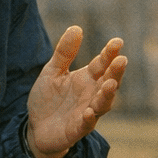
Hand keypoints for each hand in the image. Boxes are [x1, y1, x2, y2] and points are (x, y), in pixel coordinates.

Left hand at [25, 27, 125, 157]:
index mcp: (87, 78)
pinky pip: (86, 125)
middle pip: (109, 82)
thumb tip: (76, 28)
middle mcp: (92, 94)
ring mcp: (87, 112)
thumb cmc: (48, 98)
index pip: (102, 64)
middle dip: (116, 72)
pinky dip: (89, 119)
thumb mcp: (52, 71)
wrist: (36, 127)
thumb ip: (64, 53)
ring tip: (110, 84)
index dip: (109, 53)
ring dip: (107, 95)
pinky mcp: (77, 129)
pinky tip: (89, 112)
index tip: (117, 42)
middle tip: (121, 60)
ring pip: (103, 104)